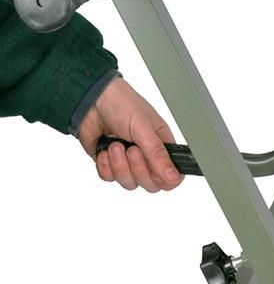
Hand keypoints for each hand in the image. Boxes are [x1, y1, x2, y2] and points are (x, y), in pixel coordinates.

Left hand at [78, 77, 183, 192]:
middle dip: (138, 169)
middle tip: (131, 150)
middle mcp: (147, 155)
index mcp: (162, 145)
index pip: (172, 175)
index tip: (155, 170)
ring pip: (129, 182)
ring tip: (114, 145)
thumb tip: (173, 176)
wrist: (89, 99)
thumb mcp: (144, 128)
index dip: (165, 178)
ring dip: (120, 165)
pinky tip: (104, 150)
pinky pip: (110, 178)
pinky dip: (105, 166)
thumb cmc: (120, 103)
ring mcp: (127, 161)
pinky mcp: (109, 163)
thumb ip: (158, 155)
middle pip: (150, 184)